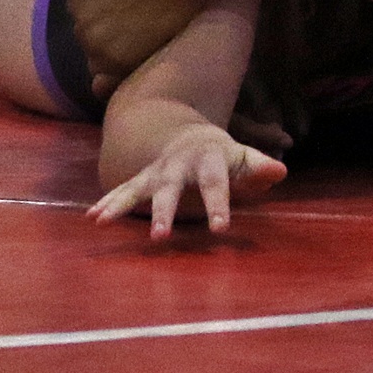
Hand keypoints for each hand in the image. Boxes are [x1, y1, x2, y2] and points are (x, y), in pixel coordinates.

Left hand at [69, 0, 205, 95]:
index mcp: (76, 3)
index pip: (84, 20)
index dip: (104, 17)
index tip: (124, 12)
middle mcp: (82, 28)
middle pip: (91, 42)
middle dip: (108, 36)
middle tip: (136, 24)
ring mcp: (101, 48)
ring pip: (102, 63)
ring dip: (117, 53)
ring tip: (143, 38)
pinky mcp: (124, 63)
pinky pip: (118, 75)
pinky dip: (128, 66)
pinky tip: (147, 48)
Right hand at [87, 123, 287, 238]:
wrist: (191, 135)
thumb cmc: (224, 156)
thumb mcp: (242, 158)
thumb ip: (258, 167)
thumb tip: (279, 172)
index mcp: (208, 158)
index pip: (215, 183)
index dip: (218, 205)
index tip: (220, 229)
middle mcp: (178, 165)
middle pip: (171, 189)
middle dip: (164, 212)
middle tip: (160, 237)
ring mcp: (156, 172)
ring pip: (138, 189)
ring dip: (121, 206)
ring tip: (103, 222)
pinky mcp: (142, 180)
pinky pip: (123, 192)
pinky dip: (107, 203)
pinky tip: (93, 219)